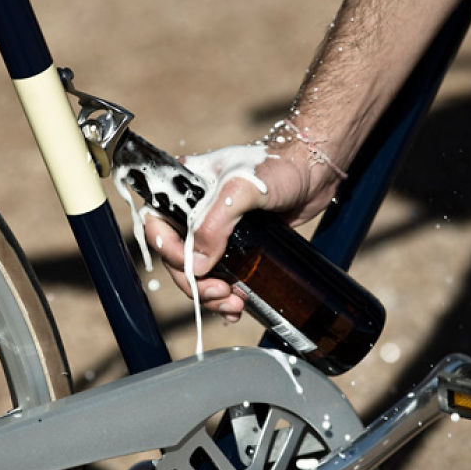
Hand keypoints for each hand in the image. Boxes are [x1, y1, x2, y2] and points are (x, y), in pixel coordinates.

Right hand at [143, 132, 346, 321]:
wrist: (313, 170)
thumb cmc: (277, 166)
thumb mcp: (240, 189)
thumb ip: (213, 223)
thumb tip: (195, 263)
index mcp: (184, 189)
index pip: (156, 225)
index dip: (168, 251)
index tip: (193, 267)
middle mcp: (195, 211)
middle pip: (176, 256)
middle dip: (195, 282)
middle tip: (220, 293)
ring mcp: (215, 230)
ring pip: (197, 272)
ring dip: (210, 294)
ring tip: (234, 303)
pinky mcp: (236, 244)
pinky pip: (220, 275)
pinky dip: (225, 294)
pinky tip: (239, 302)